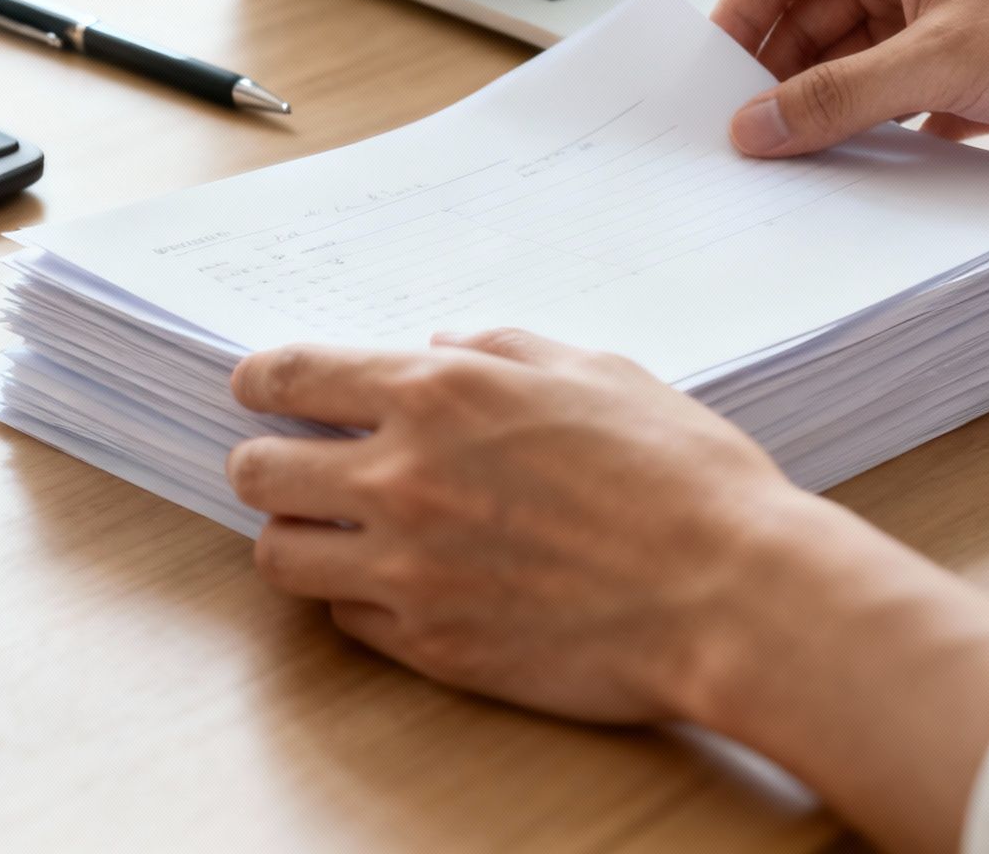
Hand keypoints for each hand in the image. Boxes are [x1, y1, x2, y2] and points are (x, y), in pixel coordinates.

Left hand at [229, 326, 988, 853]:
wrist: (732, 595)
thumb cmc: (681, 475)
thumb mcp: (596, 370)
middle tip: (292, 463)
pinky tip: (399, 582)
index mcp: (440, 394)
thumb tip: (438, 342)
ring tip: (336, 530)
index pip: (289, 376)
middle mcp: (403, 479)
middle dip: (265, 461)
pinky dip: (355, 597)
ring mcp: (408, 571)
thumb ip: (502, 348)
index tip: (257, 388)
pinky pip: (345, 618)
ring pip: (279, 556)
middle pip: (256, 471)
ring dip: (296, 536)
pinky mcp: (430, 646)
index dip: (260, 380)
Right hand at [714, 0, 988, 156]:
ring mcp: (936, 24)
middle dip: (776, 81)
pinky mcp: (964, 74)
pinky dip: (867, 135)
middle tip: (745, 141)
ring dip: (824, 114)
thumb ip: (837, 97)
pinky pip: (888, 104)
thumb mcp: (938, 62)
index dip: (734, 23)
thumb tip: (756, 126)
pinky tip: (852, 172)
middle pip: (806, 26)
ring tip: (793, 165)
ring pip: (846, 70)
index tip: (705, 84)